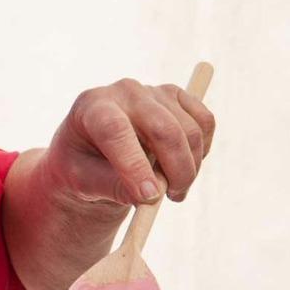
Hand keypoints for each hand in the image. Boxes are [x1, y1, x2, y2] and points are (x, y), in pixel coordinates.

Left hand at [44, 78, 215, 208]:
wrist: (96, 149)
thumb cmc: (85, 166)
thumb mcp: (85, 183)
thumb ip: (113, 187)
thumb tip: (150, 195)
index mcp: (92, 107)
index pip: (115, 131)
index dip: (135, 165)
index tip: (149, 197)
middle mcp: (125, 91)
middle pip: (164, 129)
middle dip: (176, 171)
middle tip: (173, 198)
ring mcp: (154, 91)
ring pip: (190, 130)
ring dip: (190, 168)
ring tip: (173, 189)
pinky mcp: (177, 96)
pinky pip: (205, 122)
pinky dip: (202, 150)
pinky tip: (184, 164)